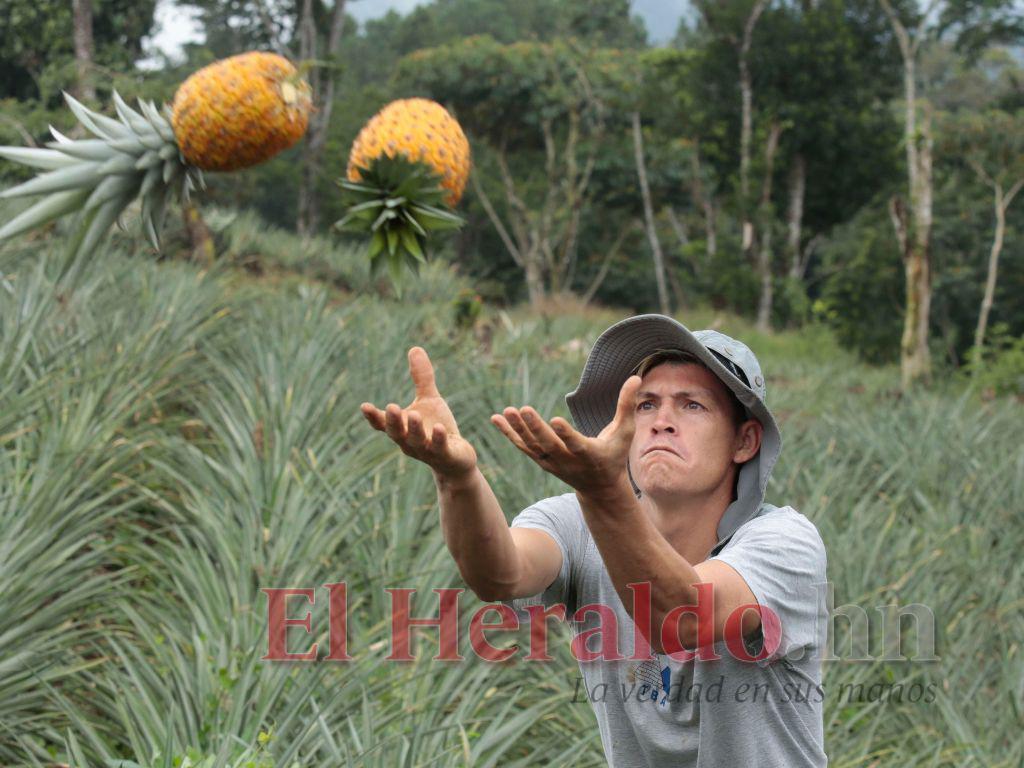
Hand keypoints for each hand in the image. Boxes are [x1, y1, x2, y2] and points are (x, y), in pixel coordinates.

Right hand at [361, 347, 477, 480]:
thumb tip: (414, 348)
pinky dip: (437, 439)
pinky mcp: (444, 455)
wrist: (456, 459)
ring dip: (413, 429)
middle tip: (391, 407)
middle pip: (396, 433)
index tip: (365, 406)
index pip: (383, 423)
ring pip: (416, 441)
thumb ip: (421, 378)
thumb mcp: (429, 400)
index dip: (373, 416)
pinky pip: (439, 448)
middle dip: (393, 421)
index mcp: (402, 428)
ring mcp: (426, 451)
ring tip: (413, 415)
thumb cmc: (437, 428)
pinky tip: (439, 428)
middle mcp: (409, 441)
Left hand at [490, 375, 641, 499]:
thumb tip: (635, 378)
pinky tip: (496, 418)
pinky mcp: (542, 461)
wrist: (599, 488)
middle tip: (523, 409)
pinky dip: (509, 433)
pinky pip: (523, 446)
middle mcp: (568, 461)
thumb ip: (626, 406)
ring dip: (518, 429)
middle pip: (548, 445)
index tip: (555, 420)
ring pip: (532, 446)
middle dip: (535, 428)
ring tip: (506, 411)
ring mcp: (552, 463)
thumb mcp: (624, 433)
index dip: (566, 434)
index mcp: (590, 455)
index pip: (577, 445)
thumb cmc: (614, 455)